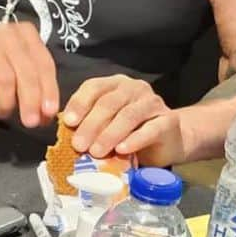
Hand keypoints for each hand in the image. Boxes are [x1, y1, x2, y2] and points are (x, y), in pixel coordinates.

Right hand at [0, 22, 58, 128]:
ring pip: (5, 79)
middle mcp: (9, 37)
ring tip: (4, 113)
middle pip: (26, 73)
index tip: (49, 112)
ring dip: (7, 102)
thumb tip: (45, 113)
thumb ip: (32, 82)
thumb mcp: (15, 62)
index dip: (49, 90)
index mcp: (27, 35)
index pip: (44, 64)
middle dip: (31, 101)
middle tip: (31, 122)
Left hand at [64, 76, 183, 165]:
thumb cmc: (129, 132)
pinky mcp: (168, 121)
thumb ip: (88, 124)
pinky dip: (134, 140)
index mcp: (114, 85)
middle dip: (91, 125)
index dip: (79, 103)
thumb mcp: (105, 125)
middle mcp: (134, 88)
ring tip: (96, 152)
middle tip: (79, 145)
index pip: (94, 87)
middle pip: (109, 103)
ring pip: (128, 115)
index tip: (68, 122)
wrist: (167, 141)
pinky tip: (122, 150)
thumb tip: (66, 136)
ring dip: (109, 134)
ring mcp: (152, 103)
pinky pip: (150, 129)